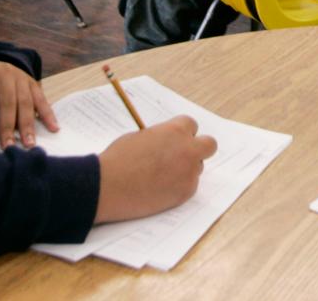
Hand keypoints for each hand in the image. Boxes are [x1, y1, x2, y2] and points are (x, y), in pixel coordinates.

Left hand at [0, 60, 58, 149]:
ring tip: (29, 144)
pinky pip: (42, 99)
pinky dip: (48, 114)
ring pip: (26, 102)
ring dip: (28, 125)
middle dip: (8, 128)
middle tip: (10, 148)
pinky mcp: (33, 82)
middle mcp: (5, 73)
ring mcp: (21, 77)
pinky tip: (53, 128)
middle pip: (8, 103)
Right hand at [94, 115, 217, 222]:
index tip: (175, 140)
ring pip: (198, 168)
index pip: (191, 125)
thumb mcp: (140, 137)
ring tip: (162, 177)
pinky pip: (189, 187)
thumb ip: (160, 138)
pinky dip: (178, 188)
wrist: (108, 186)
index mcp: (175, 131)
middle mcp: (187, 150)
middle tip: (184, 156)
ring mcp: (189, 172)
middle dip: (199, 148)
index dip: (183, 133)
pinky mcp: (185, 192)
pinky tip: (160, 190)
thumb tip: (166, 143)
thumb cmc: (118, 159)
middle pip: (209, 145)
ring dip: (186, 170)